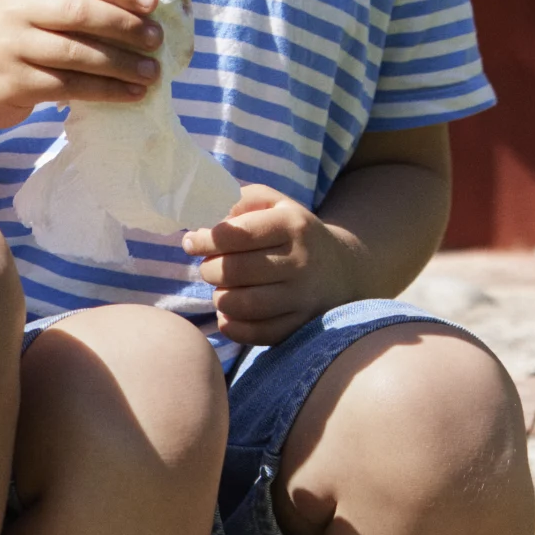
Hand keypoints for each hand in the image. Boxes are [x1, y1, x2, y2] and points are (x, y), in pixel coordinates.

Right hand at [0, 0, 162, 127]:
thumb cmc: (21, 37)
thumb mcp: (37, 6)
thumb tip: (144, 6)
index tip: (152, 2)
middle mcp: (17, 10)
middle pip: (79, 13)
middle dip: (124, 26)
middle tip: (156, 40)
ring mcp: (12, 47)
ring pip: (76, 54)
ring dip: (121, 64)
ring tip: (151, 72)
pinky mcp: (15, 83)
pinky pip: (69, 87)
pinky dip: (105, 91)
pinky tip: (131, 94)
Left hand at [187, 185, 327, 343]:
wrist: (341, 270)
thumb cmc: (294, 233)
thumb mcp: (275, 204)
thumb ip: (241, 201)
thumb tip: (205, 222)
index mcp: (292, 225)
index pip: (236, 234)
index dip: (205, 240)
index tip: (192, 242)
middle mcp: (301, 261)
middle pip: (234, 271)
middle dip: (209, 269)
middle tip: (209, 267)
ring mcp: (302, 297)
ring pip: (242, 304)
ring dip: (219, 297)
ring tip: (222, 289)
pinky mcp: (300, 325)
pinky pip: (255, 333)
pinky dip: (232, 325)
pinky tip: (230, 311)